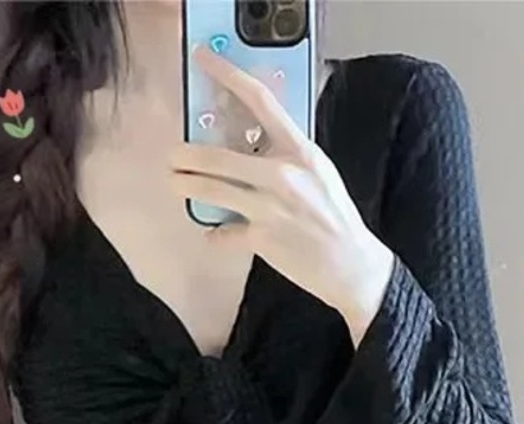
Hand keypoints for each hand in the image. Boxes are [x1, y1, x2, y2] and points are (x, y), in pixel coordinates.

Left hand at [168, 46, 395, 344]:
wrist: (349, 261)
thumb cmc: (333, 214)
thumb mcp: (318, 171)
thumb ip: (288, 153)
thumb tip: (255, 140)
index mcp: (300, 150)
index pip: (261, 102)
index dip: (228, 76)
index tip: (204, 61)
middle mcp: (282, 175)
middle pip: (220, 156)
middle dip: (188, 156)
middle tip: (174, 156)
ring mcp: (269, 208)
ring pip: (213, 191)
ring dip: (187, 186)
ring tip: (176, 183)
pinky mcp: (261, 239)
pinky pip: (224, 235)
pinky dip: (217, 237)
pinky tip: (215, 236)